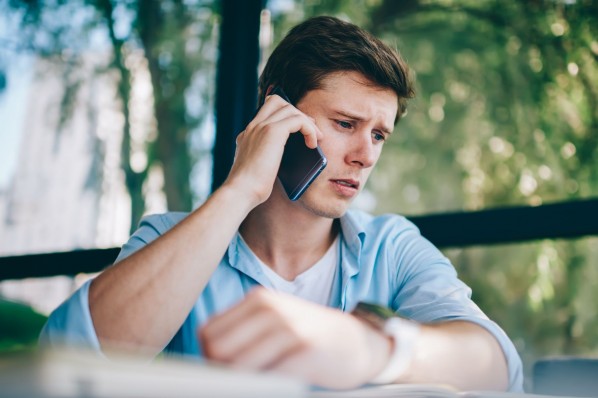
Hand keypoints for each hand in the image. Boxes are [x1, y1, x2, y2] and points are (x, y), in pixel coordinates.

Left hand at [198, 288, 391, 388]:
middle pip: (217, 350)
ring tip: (259, 384)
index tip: (227, 371)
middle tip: (240, 382)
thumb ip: (243, 333)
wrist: (360, 343)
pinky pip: (268, 378)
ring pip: (238, 365)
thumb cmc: (312, 338)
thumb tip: (206, 357)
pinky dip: (265, 388)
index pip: (208, 334)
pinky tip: (277, 387)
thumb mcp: (276, 322)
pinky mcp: (306, 350)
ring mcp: (289, 327)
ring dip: (241, 382)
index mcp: (258, 300)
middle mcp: (270, 308)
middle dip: (221, 372)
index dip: (209, 360)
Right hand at [222, 95, 321, 205]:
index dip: (285, 115)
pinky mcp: (272, 131)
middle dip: (297, 112)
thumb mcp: (257, 168)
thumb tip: (282, 157)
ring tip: (316, 138)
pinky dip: (309, 129)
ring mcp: (261, 126)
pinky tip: (312, 144)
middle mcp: (253, 126)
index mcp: (248, 134)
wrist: (241, 192)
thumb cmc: (250, 188)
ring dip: (307, 122)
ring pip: (289, 108)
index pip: (266, 111)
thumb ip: (266, 157)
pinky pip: (298, 120)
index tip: (298, 129)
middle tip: (310, 129)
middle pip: (277, 101)